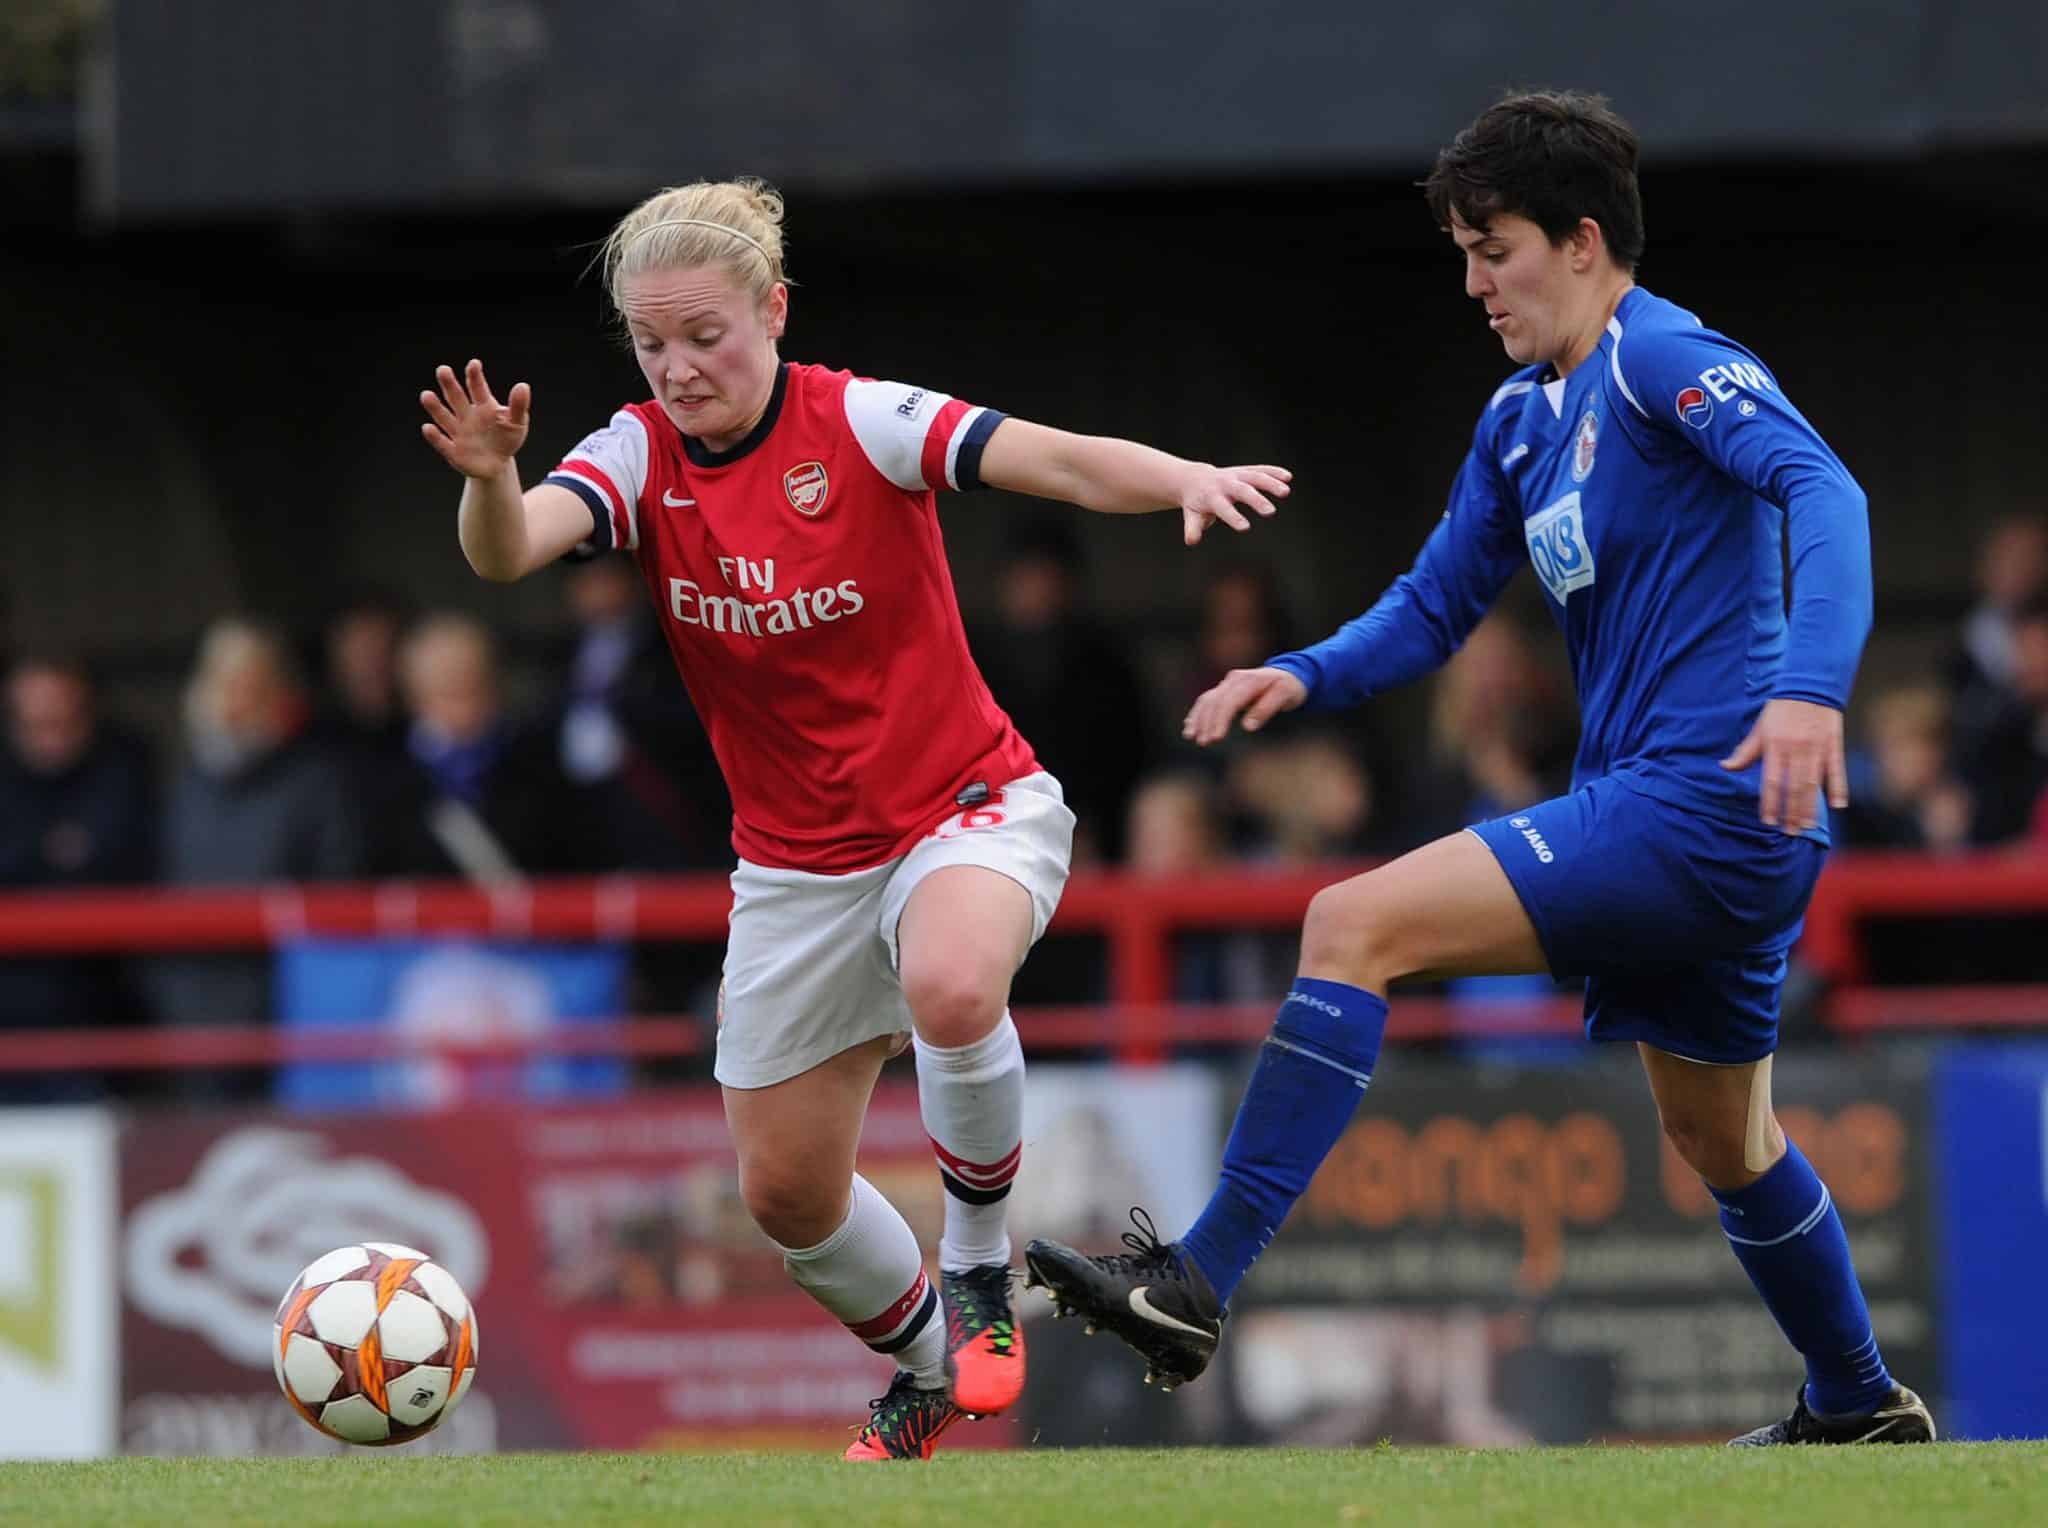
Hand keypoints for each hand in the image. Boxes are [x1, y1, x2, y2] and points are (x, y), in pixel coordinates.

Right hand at [419, 359, 530, 478]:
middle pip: (456, 397)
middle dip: (449, 384)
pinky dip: (435, 437)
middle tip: (443, 370)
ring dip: (435, 407)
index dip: (475, 376)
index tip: (474, 364)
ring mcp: (458, 433)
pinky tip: (428, 427)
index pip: (477, 388)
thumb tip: (523, 386)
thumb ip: (518, 406)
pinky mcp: (453, 451)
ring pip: (444, 417)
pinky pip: (442, 443)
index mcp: (483, 406)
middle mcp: (466, 415)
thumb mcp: (517, 423)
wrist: (497, 465)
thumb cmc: (507, 439)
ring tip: (426, 395)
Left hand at [1181, 464, 1290, 546]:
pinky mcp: (1246, 471)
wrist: (1195, 480)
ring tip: (1285, 492)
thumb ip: (1192, 528)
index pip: (1223, 507)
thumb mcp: (1191, 515)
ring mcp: (1237, 475)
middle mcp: (1225, 484)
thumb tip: (1191, 541)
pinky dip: (1274, 472)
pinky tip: (1288, 477)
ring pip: (1254, 477)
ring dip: (1270, 482)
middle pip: (1242, 490)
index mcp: (1211, 497)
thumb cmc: (1196, 503)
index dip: (1233, 517)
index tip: (1245, 528)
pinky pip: (1261, 469)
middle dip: (1256, 500)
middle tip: (1270, 512)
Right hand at [1183, 666, 1307, 744]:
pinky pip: (1207, 700)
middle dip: (1206, 722)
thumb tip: (1247, 727)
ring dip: (1197, 718)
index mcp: (1249, 680)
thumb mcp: (1285, 696)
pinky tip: (1189, 726)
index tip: (1215, 737)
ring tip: (1190, 737)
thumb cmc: (1289, 687)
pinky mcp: (1224, 689)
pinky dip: (1197, 713)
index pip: (1229, 701)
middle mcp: (1235, 679)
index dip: (1220, 720)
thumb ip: (1266, 709)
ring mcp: (1228, 683)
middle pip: (1214, 701)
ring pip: (1207, 700)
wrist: (1288, 674)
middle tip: (1203, 742)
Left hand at [1720, 697, 1847, 834]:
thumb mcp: (1760, 729)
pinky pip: (1837, 770)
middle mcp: (1796, 749)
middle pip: (1794, 787)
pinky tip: (1837, 806)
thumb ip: (1745, 752)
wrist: (1809, 685)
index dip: (1770, 803)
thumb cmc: (1780, 710)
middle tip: (1790, 832)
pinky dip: (1838, 788)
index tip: (1768, 821)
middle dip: (1791, 812)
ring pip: (1814, 783)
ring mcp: (1817, 748)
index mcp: (1775, 746)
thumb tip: (1724, 767)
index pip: (1771, 781)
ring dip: (1811, 807)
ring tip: (1807, 826)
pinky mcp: (1834, 745)